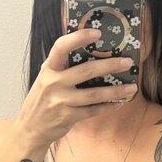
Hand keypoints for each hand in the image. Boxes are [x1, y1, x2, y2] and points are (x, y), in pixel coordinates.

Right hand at [16, 27, 137, 145]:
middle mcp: (54, 83)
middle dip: (109, 65)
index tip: (97, 33)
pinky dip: (107, 107)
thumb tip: (86, 52)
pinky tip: (119, 103)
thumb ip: (60, 66)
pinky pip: (93, 110)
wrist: (30, 128)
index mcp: (48, 69)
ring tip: (131, 88)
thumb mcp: (45, 78)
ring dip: (115, 91)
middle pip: (86, 71)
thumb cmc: (42, 100)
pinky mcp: (68, 117)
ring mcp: (61, 101)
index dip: (78, 38)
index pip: (61, 47)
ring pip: (93, 94)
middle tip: (127, 62)